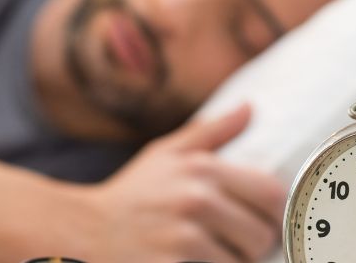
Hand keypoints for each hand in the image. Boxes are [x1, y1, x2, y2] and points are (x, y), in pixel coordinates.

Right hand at [74, 105, 284, 261]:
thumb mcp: (166, 154)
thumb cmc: (131, 194)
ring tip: (209, 256)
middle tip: (233, 245)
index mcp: (201, 168)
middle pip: (261, 234)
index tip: (260, 221)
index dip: (272, 213)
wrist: (83, 231)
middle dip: (252, 245)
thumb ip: (211, 131)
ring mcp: (184, 237)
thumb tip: (249, 107)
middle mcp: (196, 199)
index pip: (270, 194)